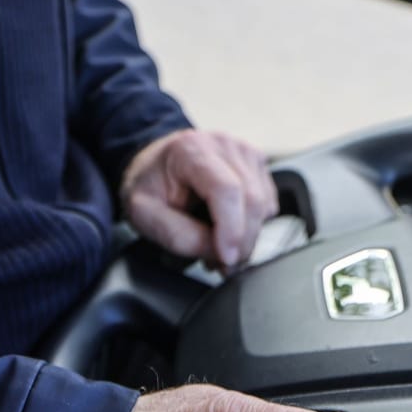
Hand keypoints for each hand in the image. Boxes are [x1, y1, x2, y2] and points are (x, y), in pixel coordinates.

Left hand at [121, 130, 279, 269]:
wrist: (156, 164)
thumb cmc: (150, 186)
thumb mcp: (144, 214)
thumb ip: (178, 235)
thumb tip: (217, 252)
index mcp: (192, 150)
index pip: (226, 189)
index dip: (232, 229)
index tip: (227, 258)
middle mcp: (224, 146)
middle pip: (251, 200)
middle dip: (242, 242)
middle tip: (222, 265)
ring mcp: (245, 153)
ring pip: (263, 206)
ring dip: (247, 238)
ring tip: (220, 247)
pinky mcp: (258, 165)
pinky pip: (268, 205)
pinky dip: (253, 226)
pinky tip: (230, 229)